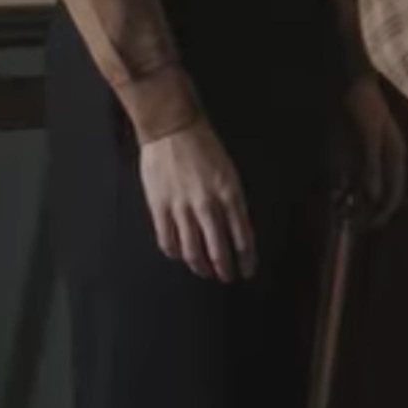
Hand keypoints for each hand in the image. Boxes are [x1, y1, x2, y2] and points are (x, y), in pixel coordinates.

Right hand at [139, 120, 255, 281]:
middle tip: (227, 277)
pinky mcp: (159, 208)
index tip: (248, 271)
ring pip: (192, 250)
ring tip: (205, 272)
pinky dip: (175, 253)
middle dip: (224, 268)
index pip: (242, 236)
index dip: (246, 258)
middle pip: (218, 249)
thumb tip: (234, 228)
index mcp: (230, 195)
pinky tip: (179, 255)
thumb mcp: (229, 173)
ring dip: (200, 266)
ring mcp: (182, 208)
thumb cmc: (205, 147)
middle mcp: (208, 205)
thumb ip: (232, 201)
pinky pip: (167, 240)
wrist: (172, 130)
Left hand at [337, 76, 405, 225]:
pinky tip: (334, 198)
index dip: (383, 212)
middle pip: (383, 194)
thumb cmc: (361, 106)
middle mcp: (386, 159)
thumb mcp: (368, 135)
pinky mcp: (355, 153)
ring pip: (367, 189)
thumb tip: (374, 196)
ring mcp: (370, 156)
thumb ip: (371, 165)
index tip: (368, 227)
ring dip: (355, 203)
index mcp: (395, 155)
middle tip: (352, 226)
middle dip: (369, 212)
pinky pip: (353, 179)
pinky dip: (345, 191)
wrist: (347, 82)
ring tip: (340, 213)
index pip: (395, 192)